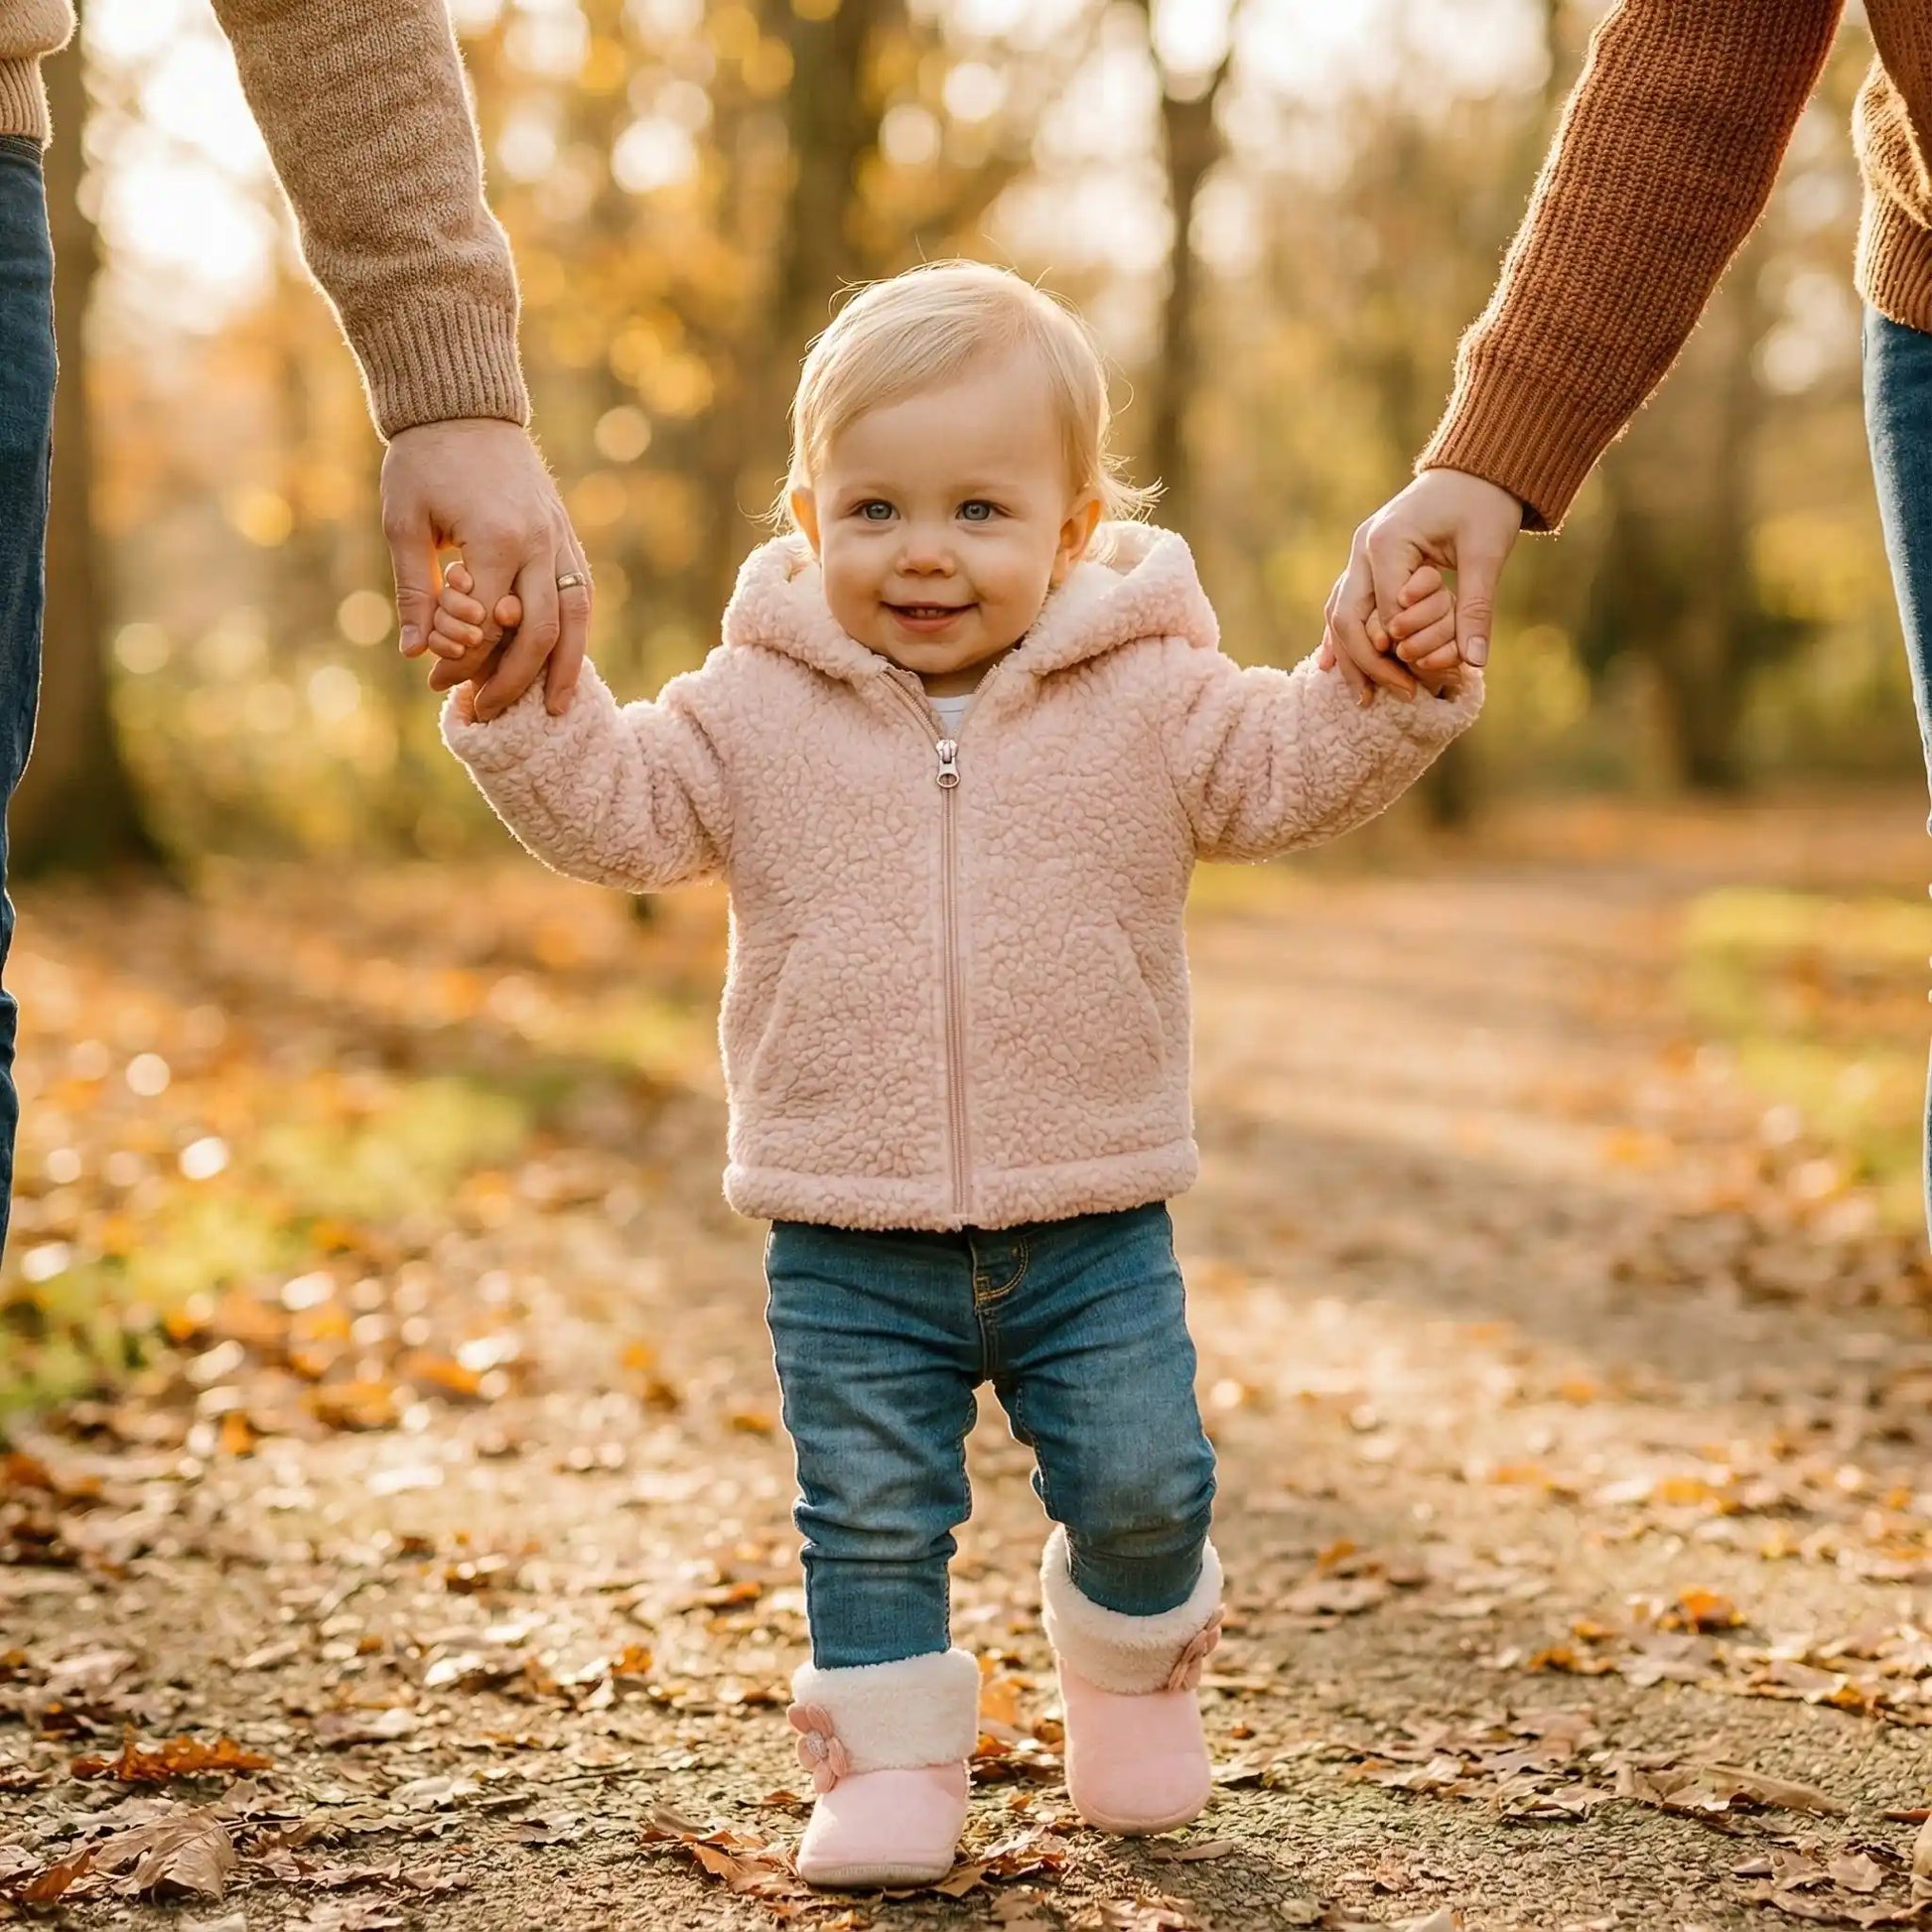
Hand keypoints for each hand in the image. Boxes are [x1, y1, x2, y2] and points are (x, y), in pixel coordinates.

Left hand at [382, 419, 590, 719]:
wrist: (465, 406)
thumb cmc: (424, 460)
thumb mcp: (404, 524)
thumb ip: (414, 592)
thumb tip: (417, 655)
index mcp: (496, 539)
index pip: (488, 624)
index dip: (463, 662)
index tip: (438, 685)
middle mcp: (539, 544)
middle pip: (540, 633)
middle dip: (514, 680)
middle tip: (489, 711)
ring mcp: (559, 539)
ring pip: (576, 619)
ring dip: (566, 668)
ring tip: (558, 709)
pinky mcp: (565, 536)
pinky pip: (580, 595)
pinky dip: (576, 634)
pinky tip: (566, 662)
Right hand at [1319, 468, 1521, 705]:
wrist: (1476, 469)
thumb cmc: (1484, 503)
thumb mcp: (1487, 552)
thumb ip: (1476, 607)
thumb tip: (1474, 661)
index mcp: (1388, 540)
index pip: (1386, 611)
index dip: (1401, 650)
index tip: (1422, 682)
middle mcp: (1363, 547)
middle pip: (1348, 619)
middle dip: (1367, 664)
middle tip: (1393, 696)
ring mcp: (1359, 554)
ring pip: (1338, 615)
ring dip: (1349, 658)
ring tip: (1364, 697)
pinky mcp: (1365, 561)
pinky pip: (1343, 605)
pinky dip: (1340, 637)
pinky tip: (1332, 667)